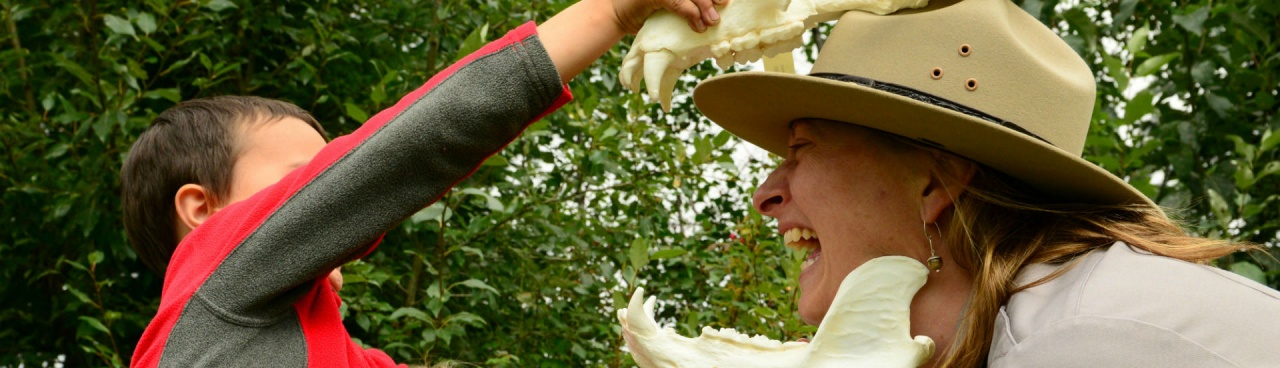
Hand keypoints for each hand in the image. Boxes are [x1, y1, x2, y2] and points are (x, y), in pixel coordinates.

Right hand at [613, 0, 728, 33]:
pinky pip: (676, 1)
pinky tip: (698, 25)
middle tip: (722, 6)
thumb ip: (686, 4)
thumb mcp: (669, 5)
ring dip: (703, 5)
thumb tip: (712, 11)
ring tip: (712, 20)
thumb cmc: (643, 10)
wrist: (615, 15)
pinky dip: (689, 13)